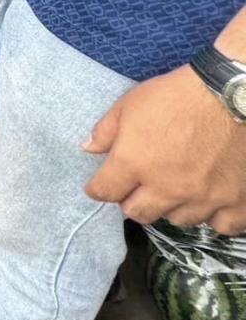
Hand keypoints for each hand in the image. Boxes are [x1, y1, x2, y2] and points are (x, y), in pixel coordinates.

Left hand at [84, 66, 245, 233]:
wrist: (234, 94)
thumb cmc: (178, 94)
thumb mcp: (131, 103)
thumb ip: (106, 130)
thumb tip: (87, 149)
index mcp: (135, 163)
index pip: (105, 192)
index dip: (99, 188)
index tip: (102, 185)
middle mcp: (166, 188)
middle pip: (138, 213)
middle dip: (132, 201)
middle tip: (139, 187)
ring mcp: (204, 198)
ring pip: (178, 220)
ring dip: (172, 207)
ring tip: (176, 188)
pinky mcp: (237, 202)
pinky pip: (221, 226)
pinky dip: (214, 216)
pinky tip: (210, 200)